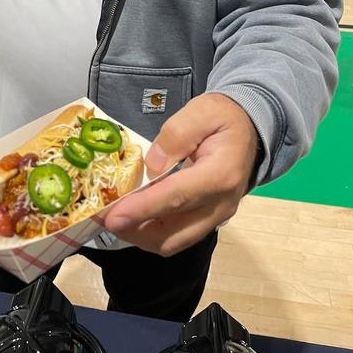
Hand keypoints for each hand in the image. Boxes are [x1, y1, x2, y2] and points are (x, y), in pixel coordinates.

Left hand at [104, 93, 258, 256]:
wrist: (249, 129)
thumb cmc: (223, 118)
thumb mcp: (201, 111)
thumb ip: (176, 135)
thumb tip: (152, 165)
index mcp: (220, 174)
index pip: (177, 197)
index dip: (143, 209)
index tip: (114, 216)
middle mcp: (221, 204)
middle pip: (174, 233)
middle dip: (135, 230)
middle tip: (103, 218)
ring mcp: (216, 216)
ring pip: (174, 241)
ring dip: (140, 235)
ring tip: (113, 218)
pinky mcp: (208, 219)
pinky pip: (178, 235)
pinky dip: (152, 231)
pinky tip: (133, 217)